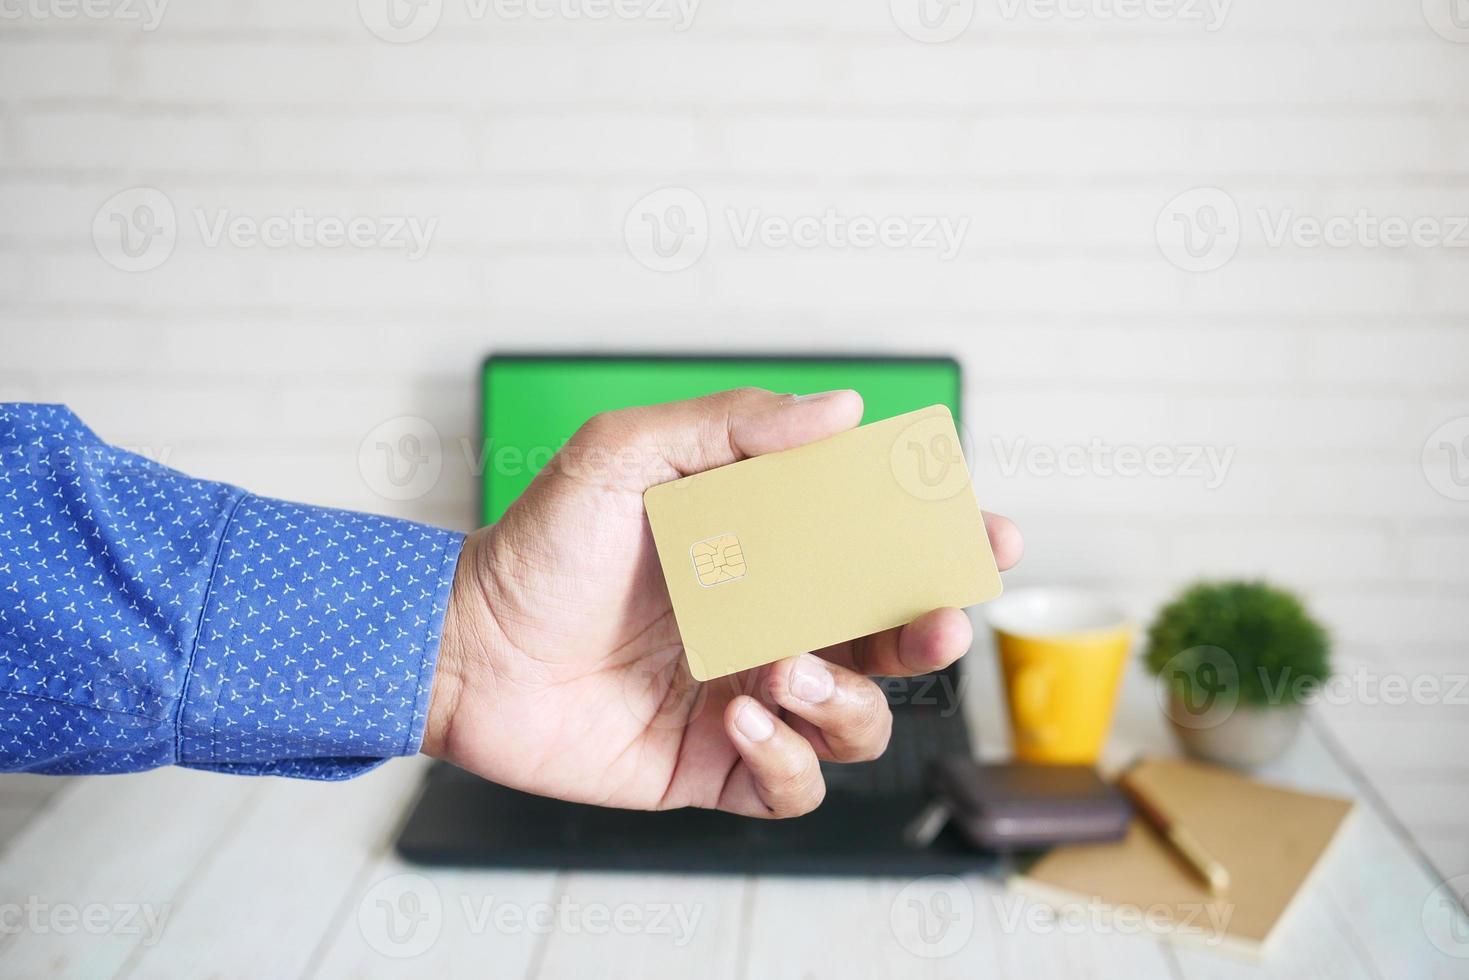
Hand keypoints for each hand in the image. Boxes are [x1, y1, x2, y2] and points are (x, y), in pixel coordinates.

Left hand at [423, 388, 1022, 817]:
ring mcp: (749, 701)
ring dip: (845, 698)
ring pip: (859, 720)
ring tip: (781, 668)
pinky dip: (788, 757)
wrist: (462, 648)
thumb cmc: (540, 546)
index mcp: (765, 554)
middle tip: (938, 619)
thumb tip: (843, 408)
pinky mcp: (717, 768)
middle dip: (932, 633)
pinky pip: (796, 785)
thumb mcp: (625, 457)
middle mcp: (771, 628)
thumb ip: (731, 424)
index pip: (877, 550)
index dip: (940, 546)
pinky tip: (739, 716)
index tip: (985, 534)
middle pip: (892, 641)